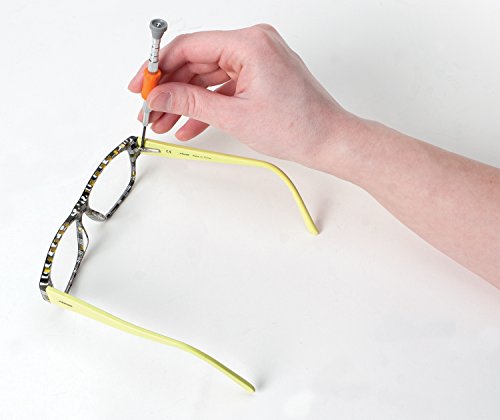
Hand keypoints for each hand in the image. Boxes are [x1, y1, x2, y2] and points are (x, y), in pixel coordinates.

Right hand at [128, 24, 358, 168]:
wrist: (328, 141)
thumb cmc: (298, 126)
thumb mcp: (235, 116)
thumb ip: (191, 103)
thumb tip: (160, 96)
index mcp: (250, 43)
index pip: (189, 46)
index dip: (159, 68)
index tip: (142, 86)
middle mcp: (253, 44)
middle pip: (196, 62)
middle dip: (171, 90)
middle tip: (150, 110)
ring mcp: (257, 59)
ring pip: (208, 77)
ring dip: (186, 101)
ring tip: (166, 123)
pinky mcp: (259, 75)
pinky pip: (223, 86)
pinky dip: (207, 105)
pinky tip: (189, 125)